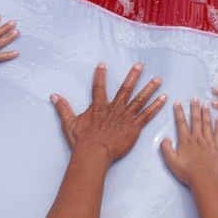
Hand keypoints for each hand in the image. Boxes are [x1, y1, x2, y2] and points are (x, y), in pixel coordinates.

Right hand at [50, 63, 166, 161]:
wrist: (93, 153)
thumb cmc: (82, 141)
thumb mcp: (69, 123)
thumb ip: (63, 108)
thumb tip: (53, 96)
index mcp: (99, 107)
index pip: (99, 87)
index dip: (100, 75)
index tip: (103, 64)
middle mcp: (114, 108)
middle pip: (125, 89)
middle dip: (133, 76)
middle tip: (140, 65)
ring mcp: (125, 116)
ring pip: (139, 99)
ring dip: (149, 89)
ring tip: (158, 79)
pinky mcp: (134, 127)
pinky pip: (147, 115)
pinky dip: (156, 106)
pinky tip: (164, 98)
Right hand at [160, 99, 217, 186]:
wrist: (204, 180)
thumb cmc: (187, 172)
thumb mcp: (171, 162)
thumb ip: (166, 149)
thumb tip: (164, 137)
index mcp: (186, 141)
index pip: (181, 123)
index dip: (179, 112)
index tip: (177, 102)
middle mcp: (198, 138)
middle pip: (196, 120)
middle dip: (195, 108)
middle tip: (195, 98)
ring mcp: (209, 142)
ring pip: (207, 124)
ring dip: (206, 113)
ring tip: (206, 104)